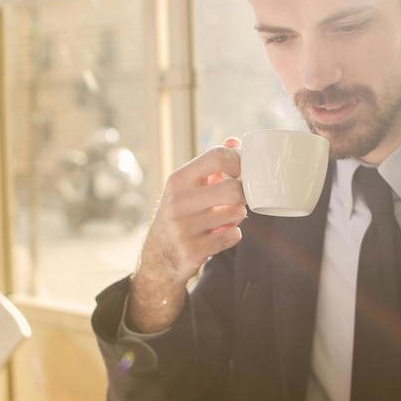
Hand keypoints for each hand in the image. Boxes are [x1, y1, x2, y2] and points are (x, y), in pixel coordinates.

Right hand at [128, 138, 245, 332]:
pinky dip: (232, 235)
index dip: (239, 162)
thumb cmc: (179, 216)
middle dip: (243, 195)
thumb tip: (234, 142)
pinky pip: (233, 236)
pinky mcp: (192, 250)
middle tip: (239, 199)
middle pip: (233, 189)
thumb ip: (211, 166)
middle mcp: (177, 201)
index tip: (242, 172)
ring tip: (225, 218)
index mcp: (178, 180)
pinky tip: (220, 235)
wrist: (157, 258)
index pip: (217, 156)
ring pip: (236, 213)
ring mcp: (183, 227)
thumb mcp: (186, 188)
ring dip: (237, 216)